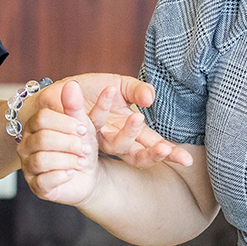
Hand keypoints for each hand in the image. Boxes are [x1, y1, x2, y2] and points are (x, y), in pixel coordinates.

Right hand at [18, 80, 100, 204]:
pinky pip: (44, 181)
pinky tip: (72, 173)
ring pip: (42, 160)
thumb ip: (75, 106)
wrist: (88, 174)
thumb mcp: (82, 125)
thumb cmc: (81, 146)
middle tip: (86, 148)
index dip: (64, 123)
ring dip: (68, 160)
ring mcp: (28, 167)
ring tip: (82, 161)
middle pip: (42, 139)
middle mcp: (26, 145)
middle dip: (69, 143)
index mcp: (34, 126)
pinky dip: (62, 176)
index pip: (41, 118)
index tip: (83, 129)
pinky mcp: (36, 186)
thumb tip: (71, 84)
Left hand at [35, 73, 192, 168]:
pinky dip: (102, 106)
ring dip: (129, 132)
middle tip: (164, 149)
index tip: (186, 160)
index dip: (169, 153)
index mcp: (129, 130)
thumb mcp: (120, 85)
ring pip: (117, 144)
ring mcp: (97, 136)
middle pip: (138, 155)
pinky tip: (110, 91)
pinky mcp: (78, 127)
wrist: (60, 92)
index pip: (153, 146)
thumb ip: (137, 90)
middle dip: (153, 153)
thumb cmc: (93, 91)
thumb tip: (150, 98)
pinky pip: (91, 121)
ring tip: (138, 116)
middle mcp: (114, 138)